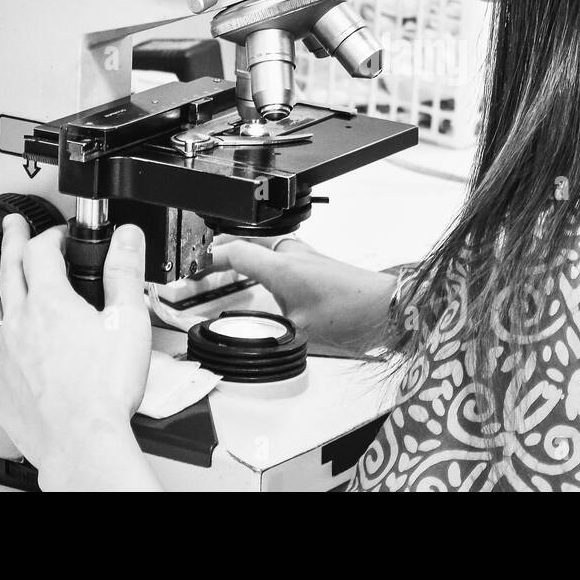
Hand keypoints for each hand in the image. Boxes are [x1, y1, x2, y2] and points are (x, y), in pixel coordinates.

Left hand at [0, 215, 159, 490]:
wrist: (80, 441)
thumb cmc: (103, 390)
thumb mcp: (129, 322)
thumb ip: (125, 274)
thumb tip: (127, 238)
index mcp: (50, 303)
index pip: (41, 251)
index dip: (51, 234)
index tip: (61, 232)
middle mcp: (19, 324)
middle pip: (9, 270)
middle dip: (12, 242)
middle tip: (11, 226)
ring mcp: (4, 356)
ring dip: (2, 292)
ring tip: (7, 286)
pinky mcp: (0, 387)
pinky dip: (3, 340)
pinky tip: (12, 346)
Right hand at [210, 234, 395, 354]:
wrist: (386, 307)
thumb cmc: (352, 314)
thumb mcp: (299, 331)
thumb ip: (269, 332)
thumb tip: (251, 337)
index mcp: (281, 266)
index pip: (233, 252)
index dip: (207, 261)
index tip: (192, 272)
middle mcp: (292, 254)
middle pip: (245, 242)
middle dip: (220, 253)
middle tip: (203, 267)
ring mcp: (306, 256)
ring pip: (264, 246)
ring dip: (243, 255)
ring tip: (226, 270)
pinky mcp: (317, 263)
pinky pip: (280, 255)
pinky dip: (262, 262)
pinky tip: (262, 278)